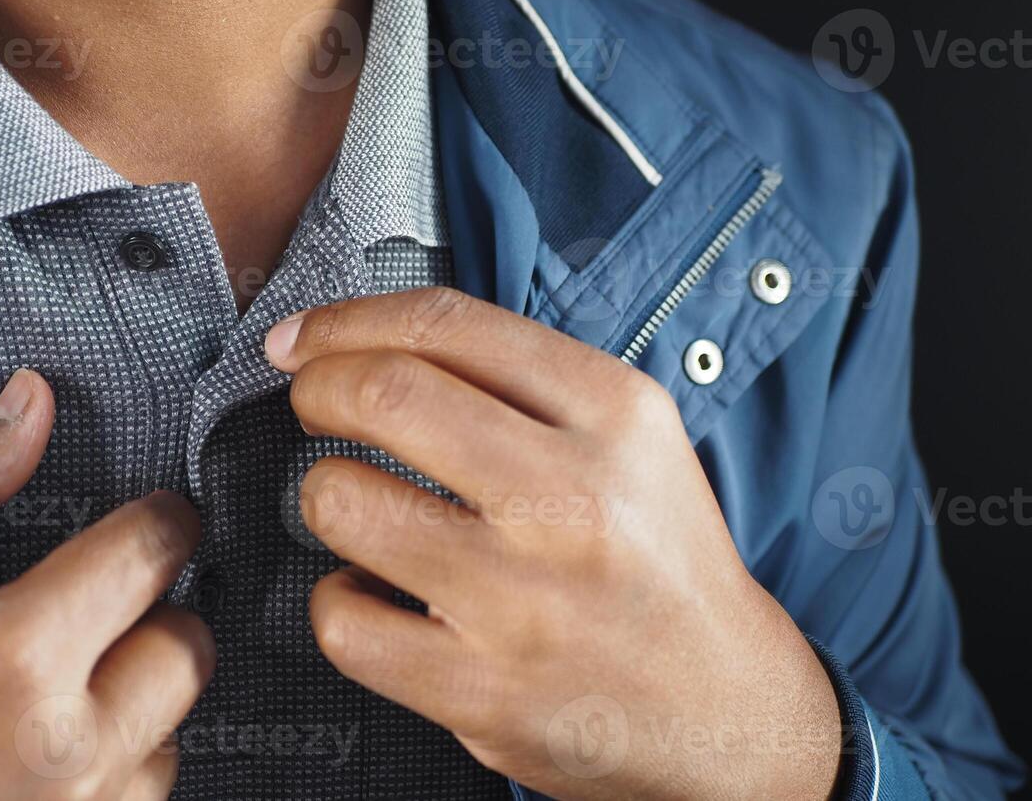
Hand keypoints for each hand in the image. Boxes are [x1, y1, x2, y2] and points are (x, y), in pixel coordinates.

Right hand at [0, 370, 213, 800]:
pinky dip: (114, 764)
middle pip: (185, 649)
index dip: (161, 518)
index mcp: (12, 659)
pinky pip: (136, 798)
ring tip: (63, 679)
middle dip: (155, 609)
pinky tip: (50, 745)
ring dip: (135, 694)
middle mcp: (62, 750)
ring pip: (171, 732)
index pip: (150, 554)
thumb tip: (29, 405)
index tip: (154, 513)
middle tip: (103, 597)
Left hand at [265, 289, 841, 800]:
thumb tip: (366, 342)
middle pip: (385, 395)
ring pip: (342, 502)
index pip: (447, 326)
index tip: (305, 339)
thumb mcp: (630, 439)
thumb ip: (520, 381)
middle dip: (318, 388)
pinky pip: (343, 619)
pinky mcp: (484, 690)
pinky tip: (375, 594)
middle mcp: (572, 499)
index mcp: (613, 415)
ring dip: (325, 494)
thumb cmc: (656, 560)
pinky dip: (338, 599)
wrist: (726, 709)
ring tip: (358, 507)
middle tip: (312, 402)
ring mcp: (524, 600)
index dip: (347, 321)